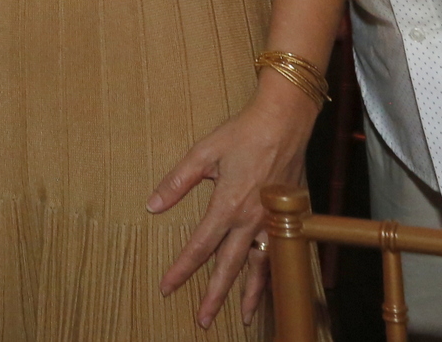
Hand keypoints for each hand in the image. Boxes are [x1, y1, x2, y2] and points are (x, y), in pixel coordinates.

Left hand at [147, 81, 316, 327]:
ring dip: (250, 294)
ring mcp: (272, 221)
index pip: (199, 247)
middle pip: (229, 266)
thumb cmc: (243, 132)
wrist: (285, 120)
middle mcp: (251, 219)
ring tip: (243, 317)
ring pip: (259, 267)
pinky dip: (273, 273)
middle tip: (202, 320)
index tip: (166, 287)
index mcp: (227, 205)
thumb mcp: (203, 152)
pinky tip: (269, 284)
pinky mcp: (288, 216)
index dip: (181, 269)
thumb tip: (152, 206)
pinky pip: (279, 253)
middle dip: (214, 295)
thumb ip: (177, 182)